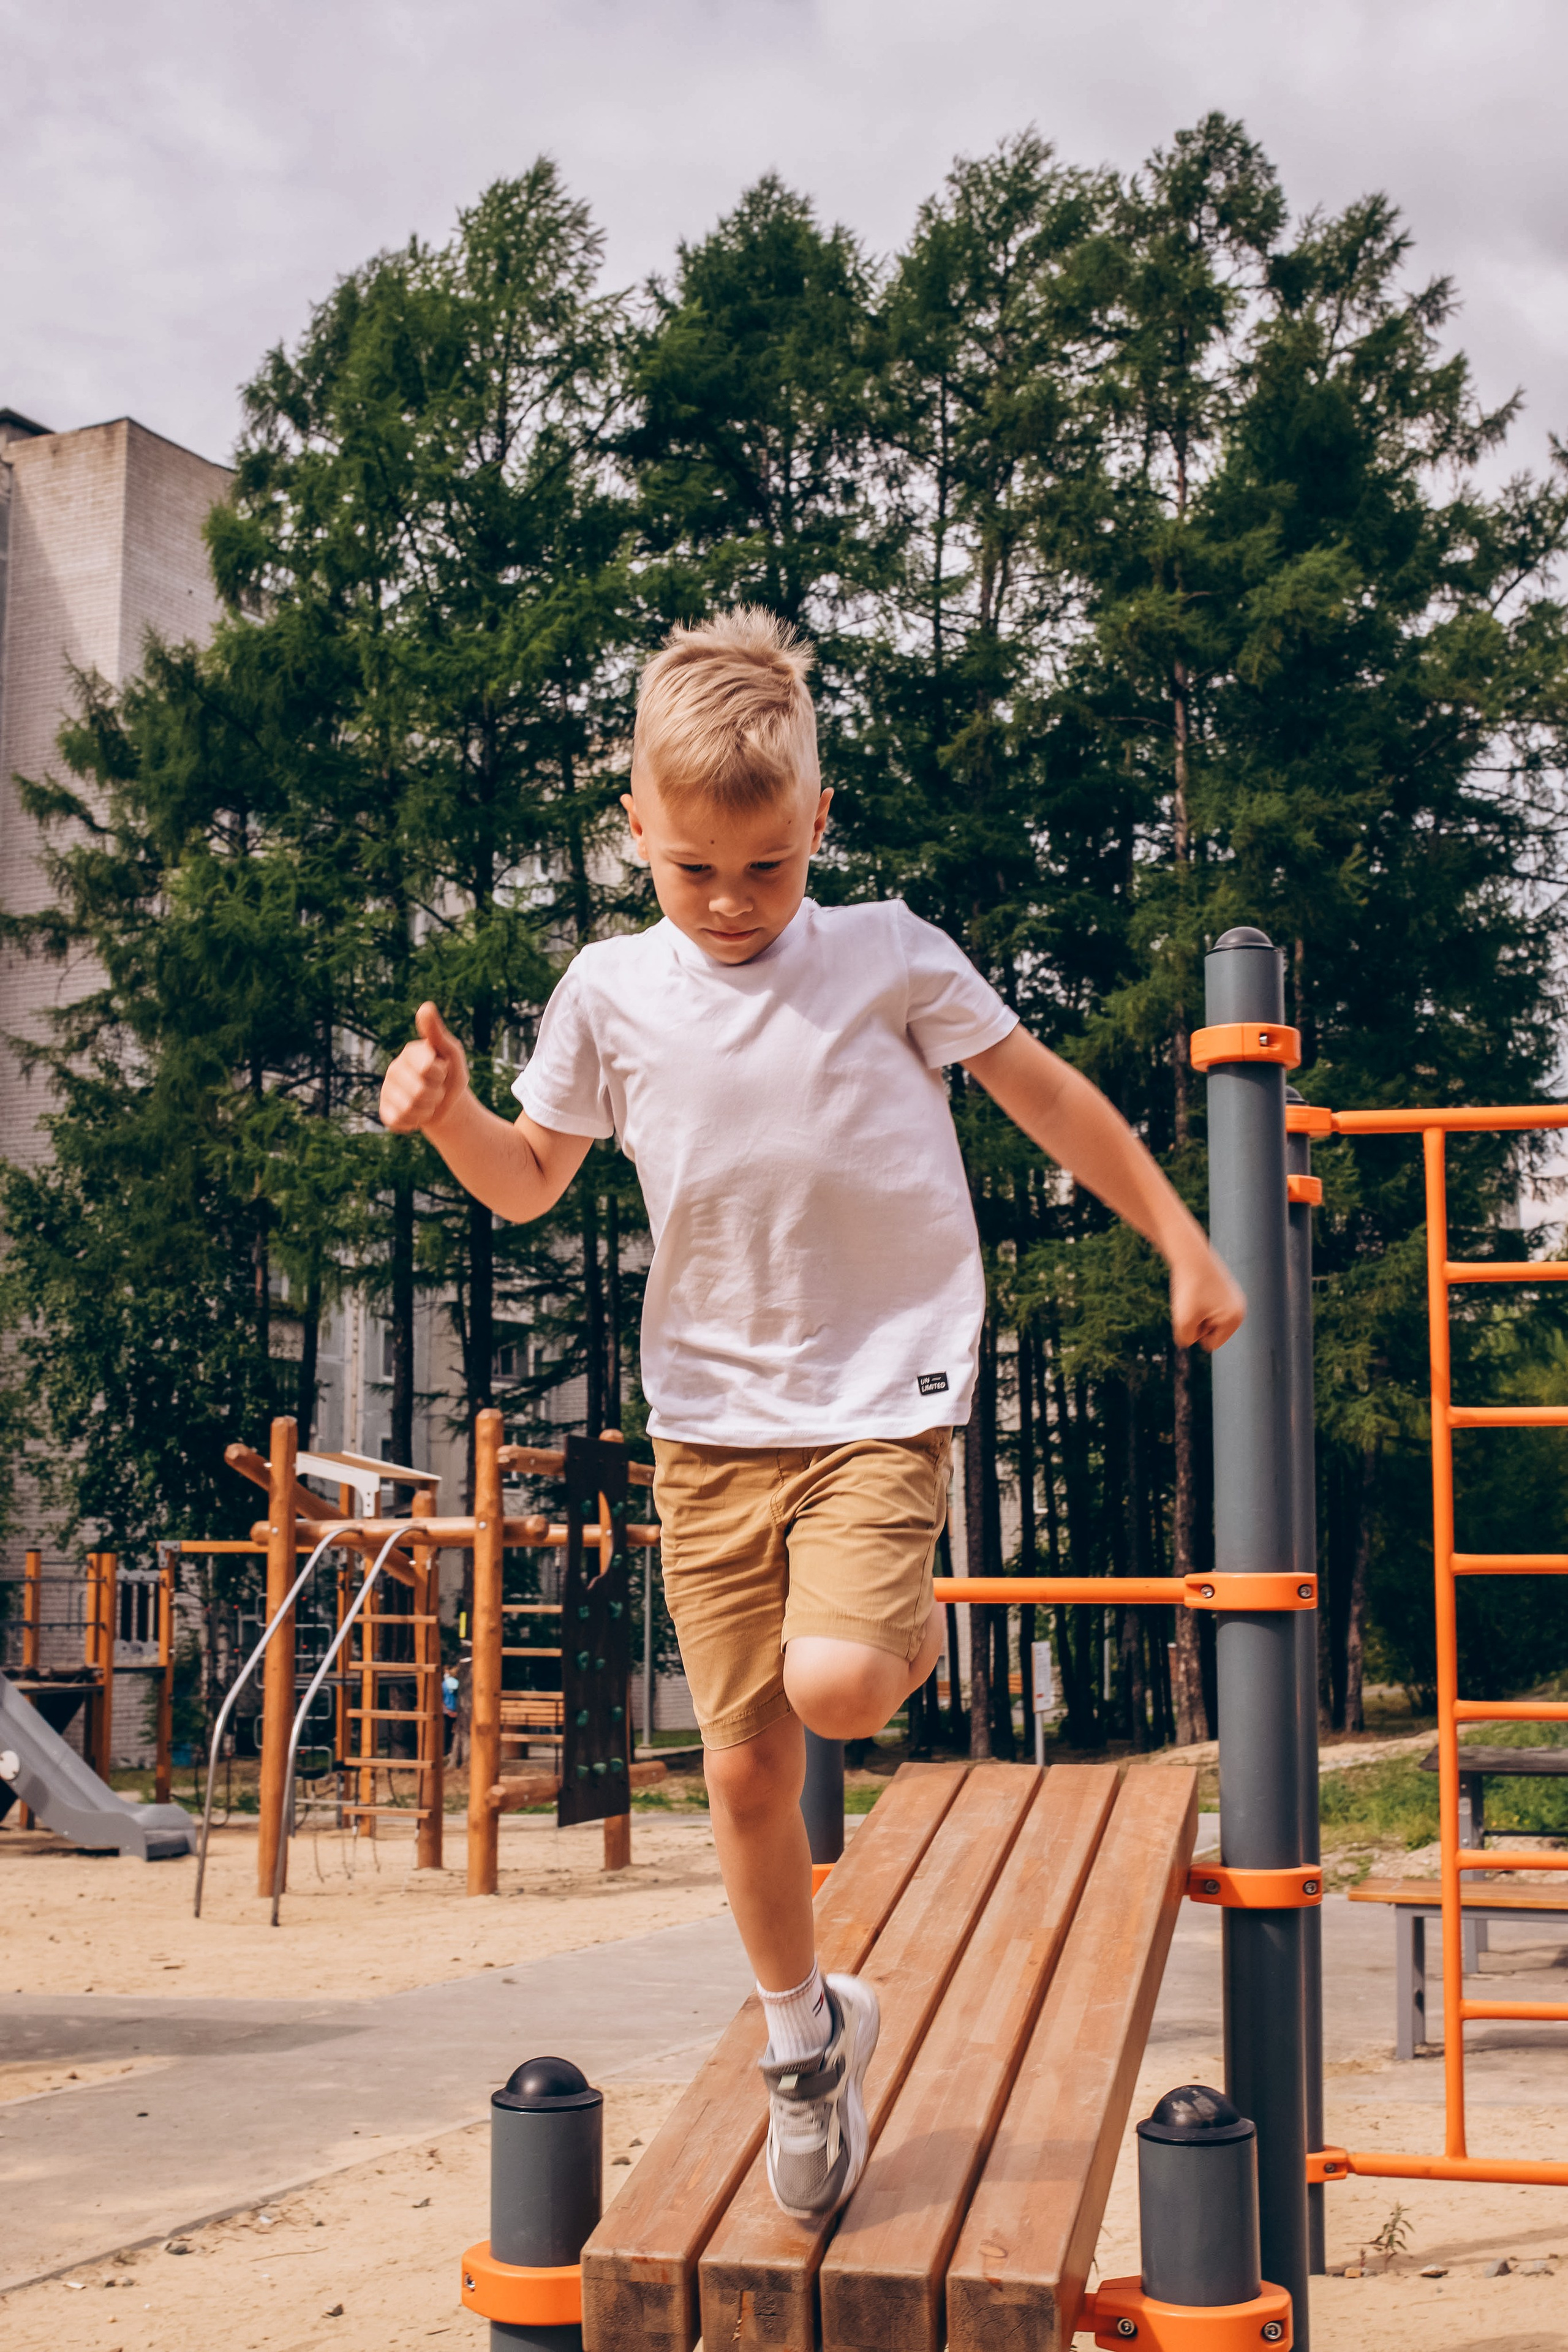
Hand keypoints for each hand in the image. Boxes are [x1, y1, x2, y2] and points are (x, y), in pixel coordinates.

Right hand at [379, 1003, 468, 1134]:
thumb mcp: (451, 1054)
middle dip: (436, 1094)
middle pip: (419, 1091)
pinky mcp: (385, 1112)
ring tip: (429, 1101)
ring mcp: (387, 1091)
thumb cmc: (450, 1076)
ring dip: (428, 1109)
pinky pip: (400, 1121)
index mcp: (409, 1053)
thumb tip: (425, 1006)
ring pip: (410, 1108)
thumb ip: (438, 1033)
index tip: (442, 1069)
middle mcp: (394, 1069)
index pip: (426, 1068)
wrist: (448, 1106)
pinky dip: (416, 1122)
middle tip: (437, 1089)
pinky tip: (418, 1114)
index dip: (440, 1073)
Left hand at [1170, 1244, 1245, 1352]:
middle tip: (1193, 1301)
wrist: (1190, 1254)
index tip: (1194, 1312)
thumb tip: (1190, 1338)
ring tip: (1194, 1294)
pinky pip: (1207, 1304)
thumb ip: (1186, 1339)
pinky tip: (1196, 1286)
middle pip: (1211, 1331)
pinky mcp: (1225, 1288)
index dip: (1196, 1333)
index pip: (1211, 1344)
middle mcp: (1240, 1309)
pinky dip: (1197, 1300)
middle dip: (1198, 1322)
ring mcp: (1234, 1297)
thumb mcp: (1183, 1321)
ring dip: (1196, 1311)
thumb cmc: (1188, 1288)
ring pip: (1208, 1318)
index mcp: (1235, 1319)